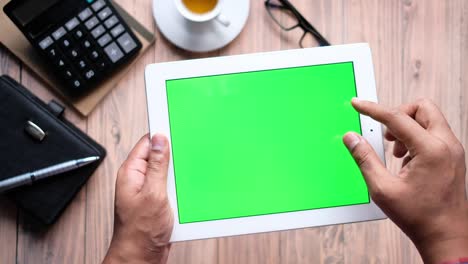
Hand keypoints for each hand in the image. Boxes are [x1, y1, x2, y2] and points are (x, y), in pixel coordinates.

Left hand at [103, 134, 172, 263]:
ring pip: (166, 173)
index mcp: (131, 173)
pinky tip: (184, 194)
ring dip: (176, 176)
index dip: (161, 136)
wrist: (142, 257)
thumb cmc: (140, 232)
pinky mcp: (155, 201)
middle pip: (157, 157)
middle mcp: (137, 180)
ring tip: (182, 183)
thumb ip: (157, 165)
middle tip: (185, 159)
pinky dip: (178, 188)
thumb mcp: (153, 193)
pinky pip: (169, 187)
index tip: (176, 130)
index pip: (146, 143)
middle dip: (173, 158)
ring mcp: (146, 191)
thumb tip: (160, 139)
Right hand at [343, 99, 467, 263]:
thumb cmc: (419, 216)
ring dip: (408, 127)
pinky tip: (406, 161)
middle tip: (385, 134)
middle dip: (399, 114)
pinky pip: (434, 133)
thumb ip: (365, 159)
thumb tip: (351, 138)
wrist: (446, 236)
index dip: (373, 109)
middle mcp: (447, 145)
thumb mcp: (383, 188)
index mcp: (431, 150)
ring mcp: (453, 150)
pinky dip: (417, 138)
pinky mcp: (453, 157)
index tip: (358, 104)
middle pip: (422, 108)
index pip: (397, 118)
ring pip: (429, 119)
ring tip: (395, 152)